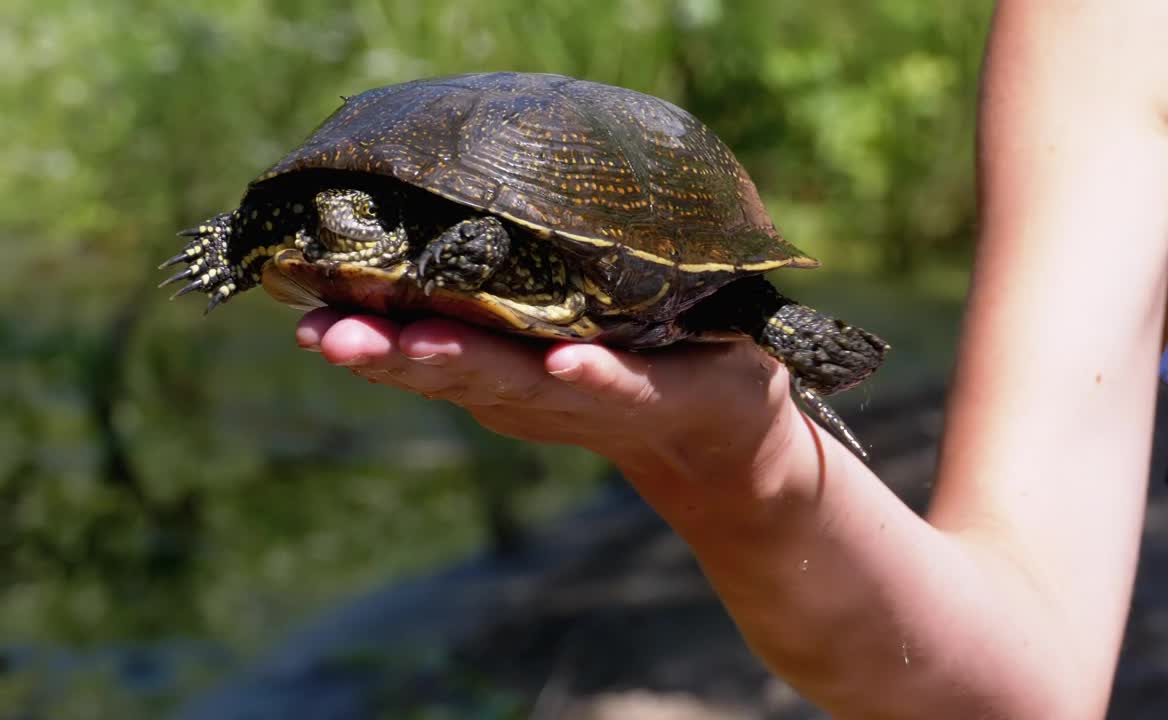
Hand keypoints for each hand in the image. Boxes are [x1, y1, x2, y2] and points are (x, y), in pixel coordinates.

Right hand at [294, 308, 811, 503]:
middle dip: (390, 356)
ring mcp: (583, 394)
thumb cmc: (622, 355)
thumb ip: (498, 289)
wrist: (715, 428)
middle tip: (330, 335)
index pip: (420, 341)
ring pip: (515, 381)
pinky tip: (564, 363)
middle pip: (450, 367)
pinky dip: (589, 378)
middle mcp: (526, 383)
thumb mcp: (548, 321)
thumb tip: (430, 215)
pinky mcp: (650, 395)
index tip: (305, 313)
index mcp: (497, 357)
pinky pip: (618, 385)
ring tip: (414, 344)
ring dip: (464, 364)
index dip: (365, 330)